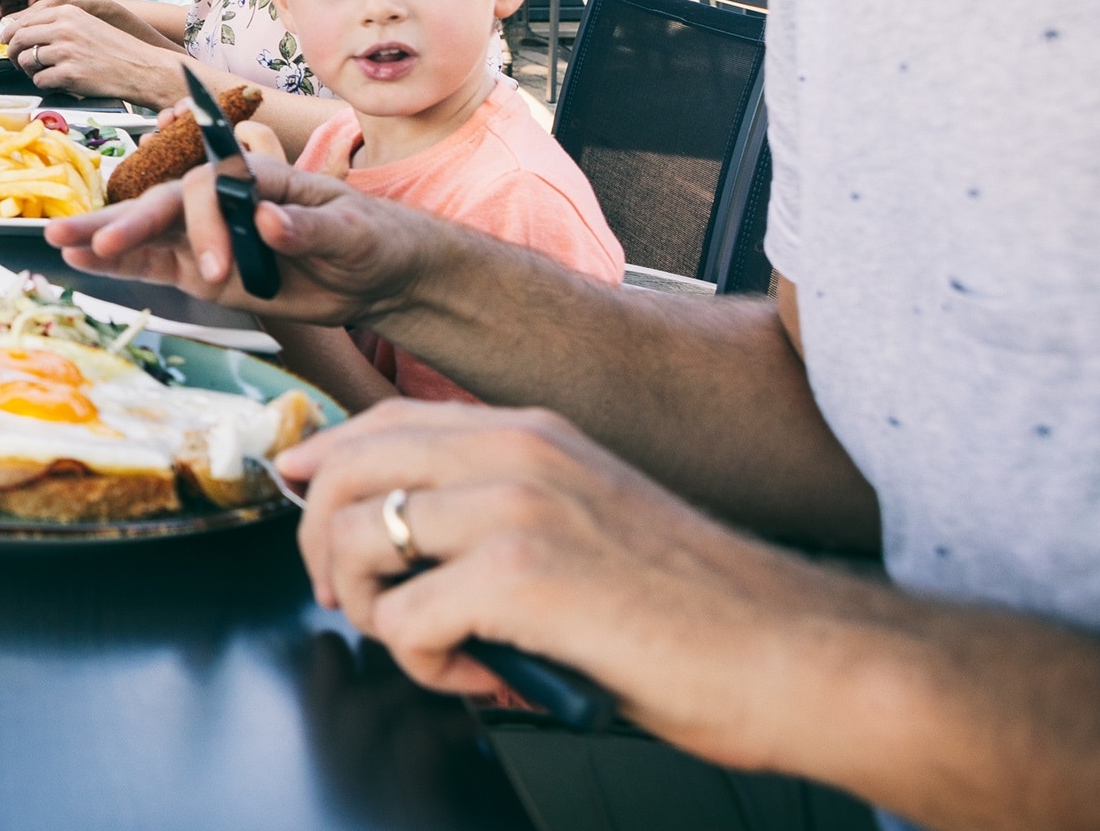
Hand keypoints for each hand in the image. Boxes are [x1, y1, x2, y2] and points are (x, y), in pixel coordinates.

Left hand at [0, 0, 171, 99]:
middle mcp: (63, 29)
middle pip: (18, 39)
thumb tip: (23, 33)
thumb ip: (56, 25)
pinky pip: (40, 81)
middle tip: (18, 62)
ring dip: (30, 71)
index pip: (22, 20)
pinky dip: (45, 84)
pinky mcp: (69, 74)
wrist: (140, 68)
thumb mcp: (85, 24)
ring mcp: (65, 52)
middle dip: (13, 53)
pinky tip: (59, 82)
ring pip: (26, 61)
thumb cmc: (114, 49)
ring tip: (46, 73)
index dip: (9, 33)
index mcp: (66, 13)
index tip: (7, 42)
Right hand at [41, 151, 431, 323]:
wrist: (377, 274)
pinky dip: (120, 265)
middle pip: (162, 204)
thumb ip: (309, 228)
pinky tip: (84, 262)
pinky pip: (155, 266)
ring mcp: (206, 237)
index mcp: (253, 177)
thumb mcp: (352, 232)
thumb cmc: (370, 237)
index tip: (216, 269)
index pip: (209, 189)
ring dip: (105, 238)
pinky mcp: (202, 271)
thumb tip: (268, 222)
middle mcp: (220, 201)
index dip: (202, 224)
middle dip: (123, 222)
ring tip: (58, 241)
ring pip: (146, 234)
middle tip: (85, 240)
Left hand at [276, 398, 838, 764]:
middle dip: (325, 552)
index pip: (380, 425)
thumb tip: (413, 555)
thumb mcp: (584, 522)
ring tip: (436, 651)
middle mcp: (514, 450)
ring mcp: (514, 505)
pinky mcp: (520, 575)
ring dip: (378, 615)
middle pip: (344, 474)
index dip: (324, 470)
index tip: (305, 512)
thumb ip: (497, 518)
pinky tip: (480, 675)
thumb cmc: (701, 610)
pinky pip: (405, 619)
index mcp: (530, 432)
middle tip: (360, 610)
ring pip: (360, 542)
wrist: (795, 653)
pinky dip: (424, 664)